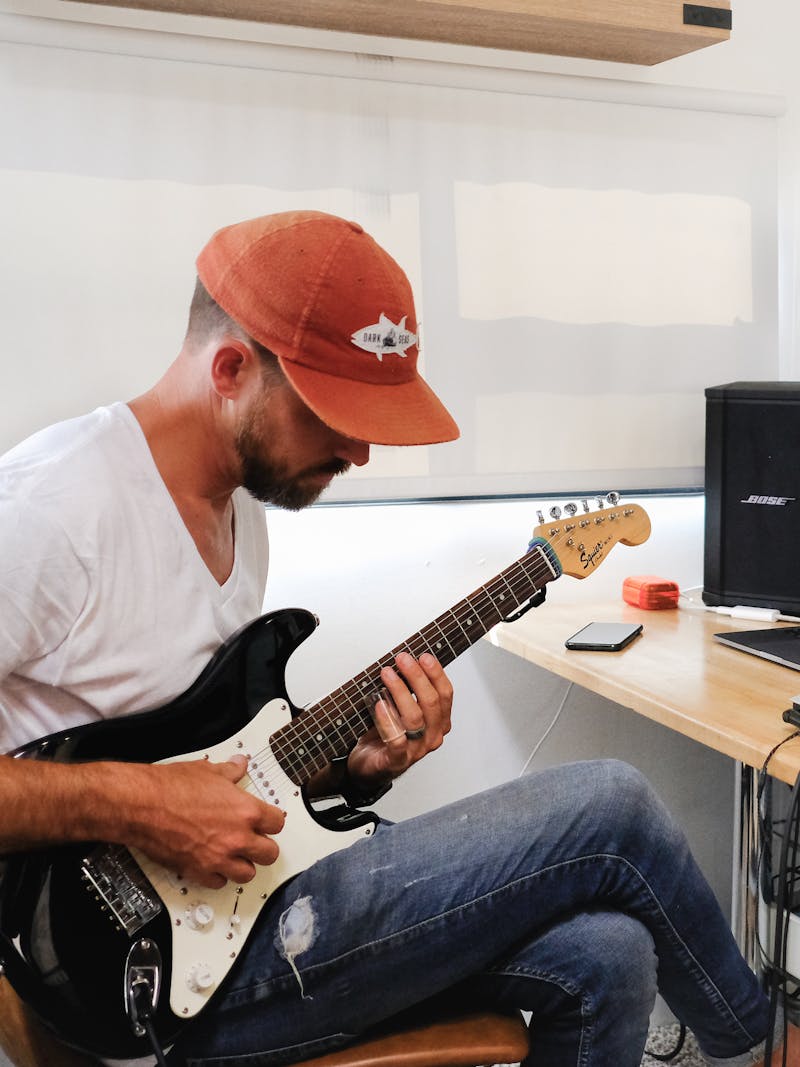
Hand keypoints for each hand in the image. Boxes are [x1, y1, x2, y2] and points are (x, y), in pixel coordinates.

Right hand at [121, 755, 284, 889]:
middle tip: (255, 841)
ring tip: (236, 855)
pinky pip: (219, 883)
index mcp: (245, 811)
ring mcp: (218, 858)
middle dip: (263, 847)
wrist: (142, 806)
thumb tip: (239, 765)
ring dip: (243, 865)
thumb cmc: (171, 788)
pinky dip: (218, 876)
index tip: (267, 820)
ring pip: (247, 874)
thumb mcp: (208, 771)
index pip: (278, 823)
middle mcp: (237, 838)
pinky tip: (213, 864)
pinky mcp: (198, 871)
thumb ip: (230, 771)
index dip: (272, 821)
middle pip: (269, 854)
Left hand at [345, 652, 452, 788]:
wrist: (368, 767)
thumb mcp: (403, 710)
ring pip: (415, 718)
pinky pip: (396, 739)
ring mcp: (416, 750)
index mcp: (438, 722)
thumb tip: (404, 662)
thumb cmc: (386, 736)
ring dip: (400, 692)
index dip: (436, 674)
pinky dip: (388, 719)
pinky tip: (379, 704)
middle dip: (417, 677)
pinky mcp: (397, 760)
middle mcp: (432, 736)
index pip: (445, 694)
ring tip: (387, 674)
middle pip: (432, 703)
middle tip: (402, 659)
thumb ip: (408, 691)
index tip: (423, 656)